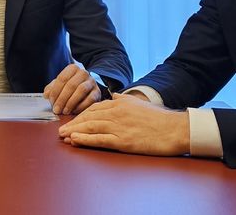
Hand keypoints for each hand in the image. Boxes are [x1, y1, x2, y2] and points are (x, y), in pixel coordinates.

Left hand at [43, 64, 100, 114]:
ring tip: (64, 111)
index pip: (62, 78)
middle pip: (71, 85)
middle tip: (57, 109)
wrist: (88, 88)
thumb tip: (46, 95)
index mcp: (72, 68)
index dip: (55, 91)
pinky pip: (90, 99)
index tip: (51, 101)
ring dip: (71, 102)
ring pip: (81, 90)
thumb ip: (51, 89)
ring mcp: (92, 82)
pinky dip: (81, 106)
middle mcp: (83, 73)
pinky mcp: (97, 92)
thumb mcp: (60, 85)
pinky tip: (74, 111)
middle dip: (62, 99)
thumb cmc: (71, 87)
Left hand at [57, 93, 189, 155]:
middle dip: (73, 123)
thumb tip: (113, 95)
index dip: (81, 115)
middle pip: (89, 117)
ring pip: (91, 127)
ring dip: (74, 131)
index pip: (94, 108)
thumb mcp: (139, 103)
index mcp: (120, 104)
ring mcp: (119, 127)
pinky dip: (85, 139)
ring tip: (63, 136)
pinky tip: (75, 140)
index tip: (72, 121)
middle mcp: (116, 113)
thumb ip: (124, 99)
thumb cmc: (159, 118)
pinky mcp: (123, 140)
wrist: (175, 129)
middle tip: (61, 130)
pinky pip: (99, 139)